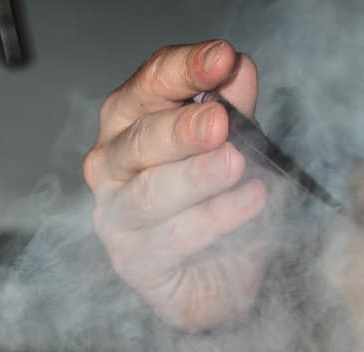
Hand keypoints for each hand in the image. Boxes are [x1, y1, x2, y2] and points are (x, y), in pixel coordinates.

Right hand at [83, 40, 270, 331]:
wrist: (220, 282)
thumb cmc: (218, 206)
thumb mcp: (236, 147)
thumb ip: (235, 111)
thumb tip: (240, 70)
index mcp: (129, 120)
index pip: (151, 83)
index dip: (186, 69)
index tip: (224, 58)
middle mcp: (111, 164)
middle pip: (142, 137)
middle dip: (182, 128)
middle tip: (219, 121)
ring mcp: (115, 215)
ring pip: (150, 191)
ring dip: (196, 176)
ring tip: (235, 163)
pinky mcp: (132, 261)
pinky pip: (172, 237)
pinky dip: (215, 218)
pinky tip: (251, 201)